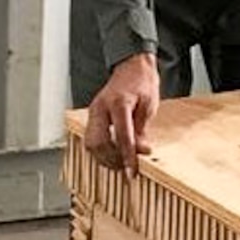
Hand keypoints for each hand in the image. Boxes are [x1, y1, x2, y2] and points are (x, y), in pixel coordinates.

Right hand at [84, 52, 159, 176]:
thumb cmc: (142, 82)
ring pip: (90, 143)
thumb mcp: (149, 106)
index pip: (121, 137)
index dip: (127, 158)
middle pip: (98, 143)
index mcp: (118, 103)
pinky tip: (112, 154)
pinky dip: (100, 151)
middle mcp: (100, 108)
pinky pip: (90, 139)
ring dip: (104, 158)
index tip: (132, 173)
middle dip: (111, 160)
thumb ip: (141, 130)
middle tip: (126, 167)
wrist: (132, 66)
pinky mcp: (92, 116)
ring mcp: (93, 112)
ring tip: (119, 163)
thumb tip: (140, 152)